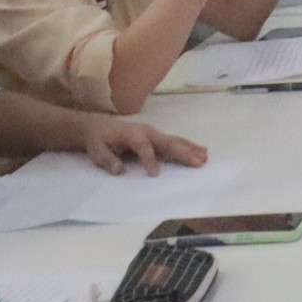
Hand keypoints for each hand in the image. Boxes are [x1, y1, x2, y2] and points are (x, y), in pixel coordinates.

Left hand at [80, 118, 206, 176]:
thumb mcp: (96, 151)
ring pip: (175, 141)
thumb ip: (107, 160)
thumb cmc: (98, 141)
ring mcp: (154, 134)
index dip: (149, 160)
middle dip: (183, 152)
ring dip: (191, 149)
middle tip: (198, 162)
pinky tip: (201, 150)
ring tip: (205, 157)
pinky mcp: (157, 137)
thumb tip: (119, 170)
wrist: (98, 127)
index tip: (155, 174)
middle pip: (167, 142)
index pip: (143, 147)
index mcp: (132, 135)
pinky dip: (189, 146)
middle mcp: (147, 132)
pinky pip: (175, 141)